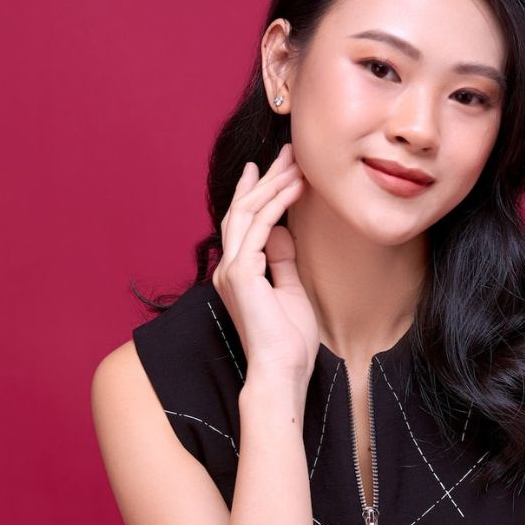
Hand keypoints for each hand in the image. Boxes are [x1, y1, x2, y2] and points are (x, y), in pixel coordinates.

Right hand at [212, 143, 317, 381]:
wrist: (281, 371)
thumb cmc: (288, 342)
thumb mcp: (289, 290)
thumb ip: (282, 261)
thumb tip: (282, 232)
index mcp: (236, 273)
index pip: (243, 223)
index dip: (257, 192)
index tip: (272, 167)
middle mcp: (228, 268)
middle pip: (243, 210)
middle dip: (266, 178)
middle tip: (288, 152)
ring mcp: (231, 269)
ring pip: (247, 212)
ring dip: (274, 183)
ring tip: (296, 163)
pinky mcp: (242, 273)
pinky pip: (259, 227)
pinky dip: (278, 203)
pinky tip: (295, 187)